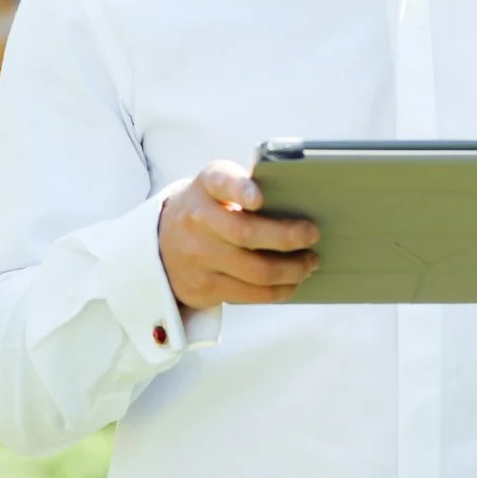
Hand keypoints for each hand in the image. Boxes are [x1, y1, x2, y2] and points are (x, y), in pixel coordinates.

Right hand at [159, 160, 320, 309]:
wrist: (163, 244)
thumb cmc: (209, 208)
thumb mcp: (217, 186)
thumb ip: (247, 185)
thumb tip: (301, 198)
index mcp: (206, 186)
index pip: (222, 182)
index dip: (240, 190)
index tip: (259, 198)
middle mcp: (197, 220)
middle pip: (247, 234)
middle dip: (288, 237)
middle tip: (313, 235)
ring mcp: (199, 257)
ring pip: (256, 271)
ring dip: (292, 269)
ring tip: (309, 262)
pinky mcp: (205, 287)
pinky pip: (251, 294)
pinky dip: (280, 290)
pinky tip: (292, 282)